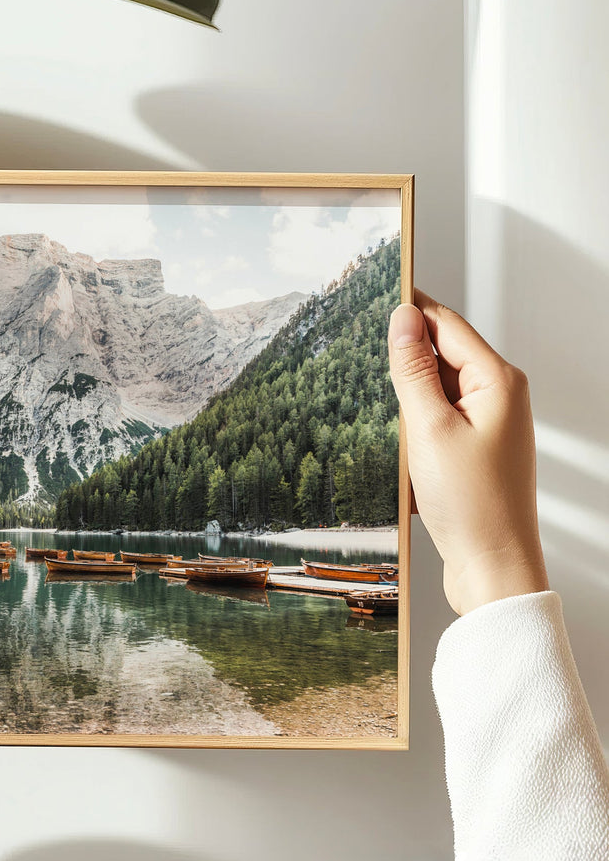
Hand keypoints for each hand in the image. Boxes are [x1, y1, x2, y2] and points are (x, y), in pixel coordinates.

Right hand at [388, 291, 548, 615]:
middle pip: (441, 354)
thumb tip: (402, 319)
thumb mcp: (429, 429)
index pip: (446, 324)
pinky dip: (414, 425)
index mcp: (498, 381)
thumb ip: (413, 370)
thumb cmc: (471, 505)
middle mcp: (499, 396)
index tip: (373, 293)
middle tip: (362, 362)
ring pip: (435, 389)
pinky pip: (437, 419)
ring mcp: (488, 424)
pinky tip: (398, 446)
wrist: (492, 567)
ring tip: (386, 421)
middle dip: (403, 358)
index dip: (409, 309)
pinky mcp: (474, 449)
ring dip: (406, 398)